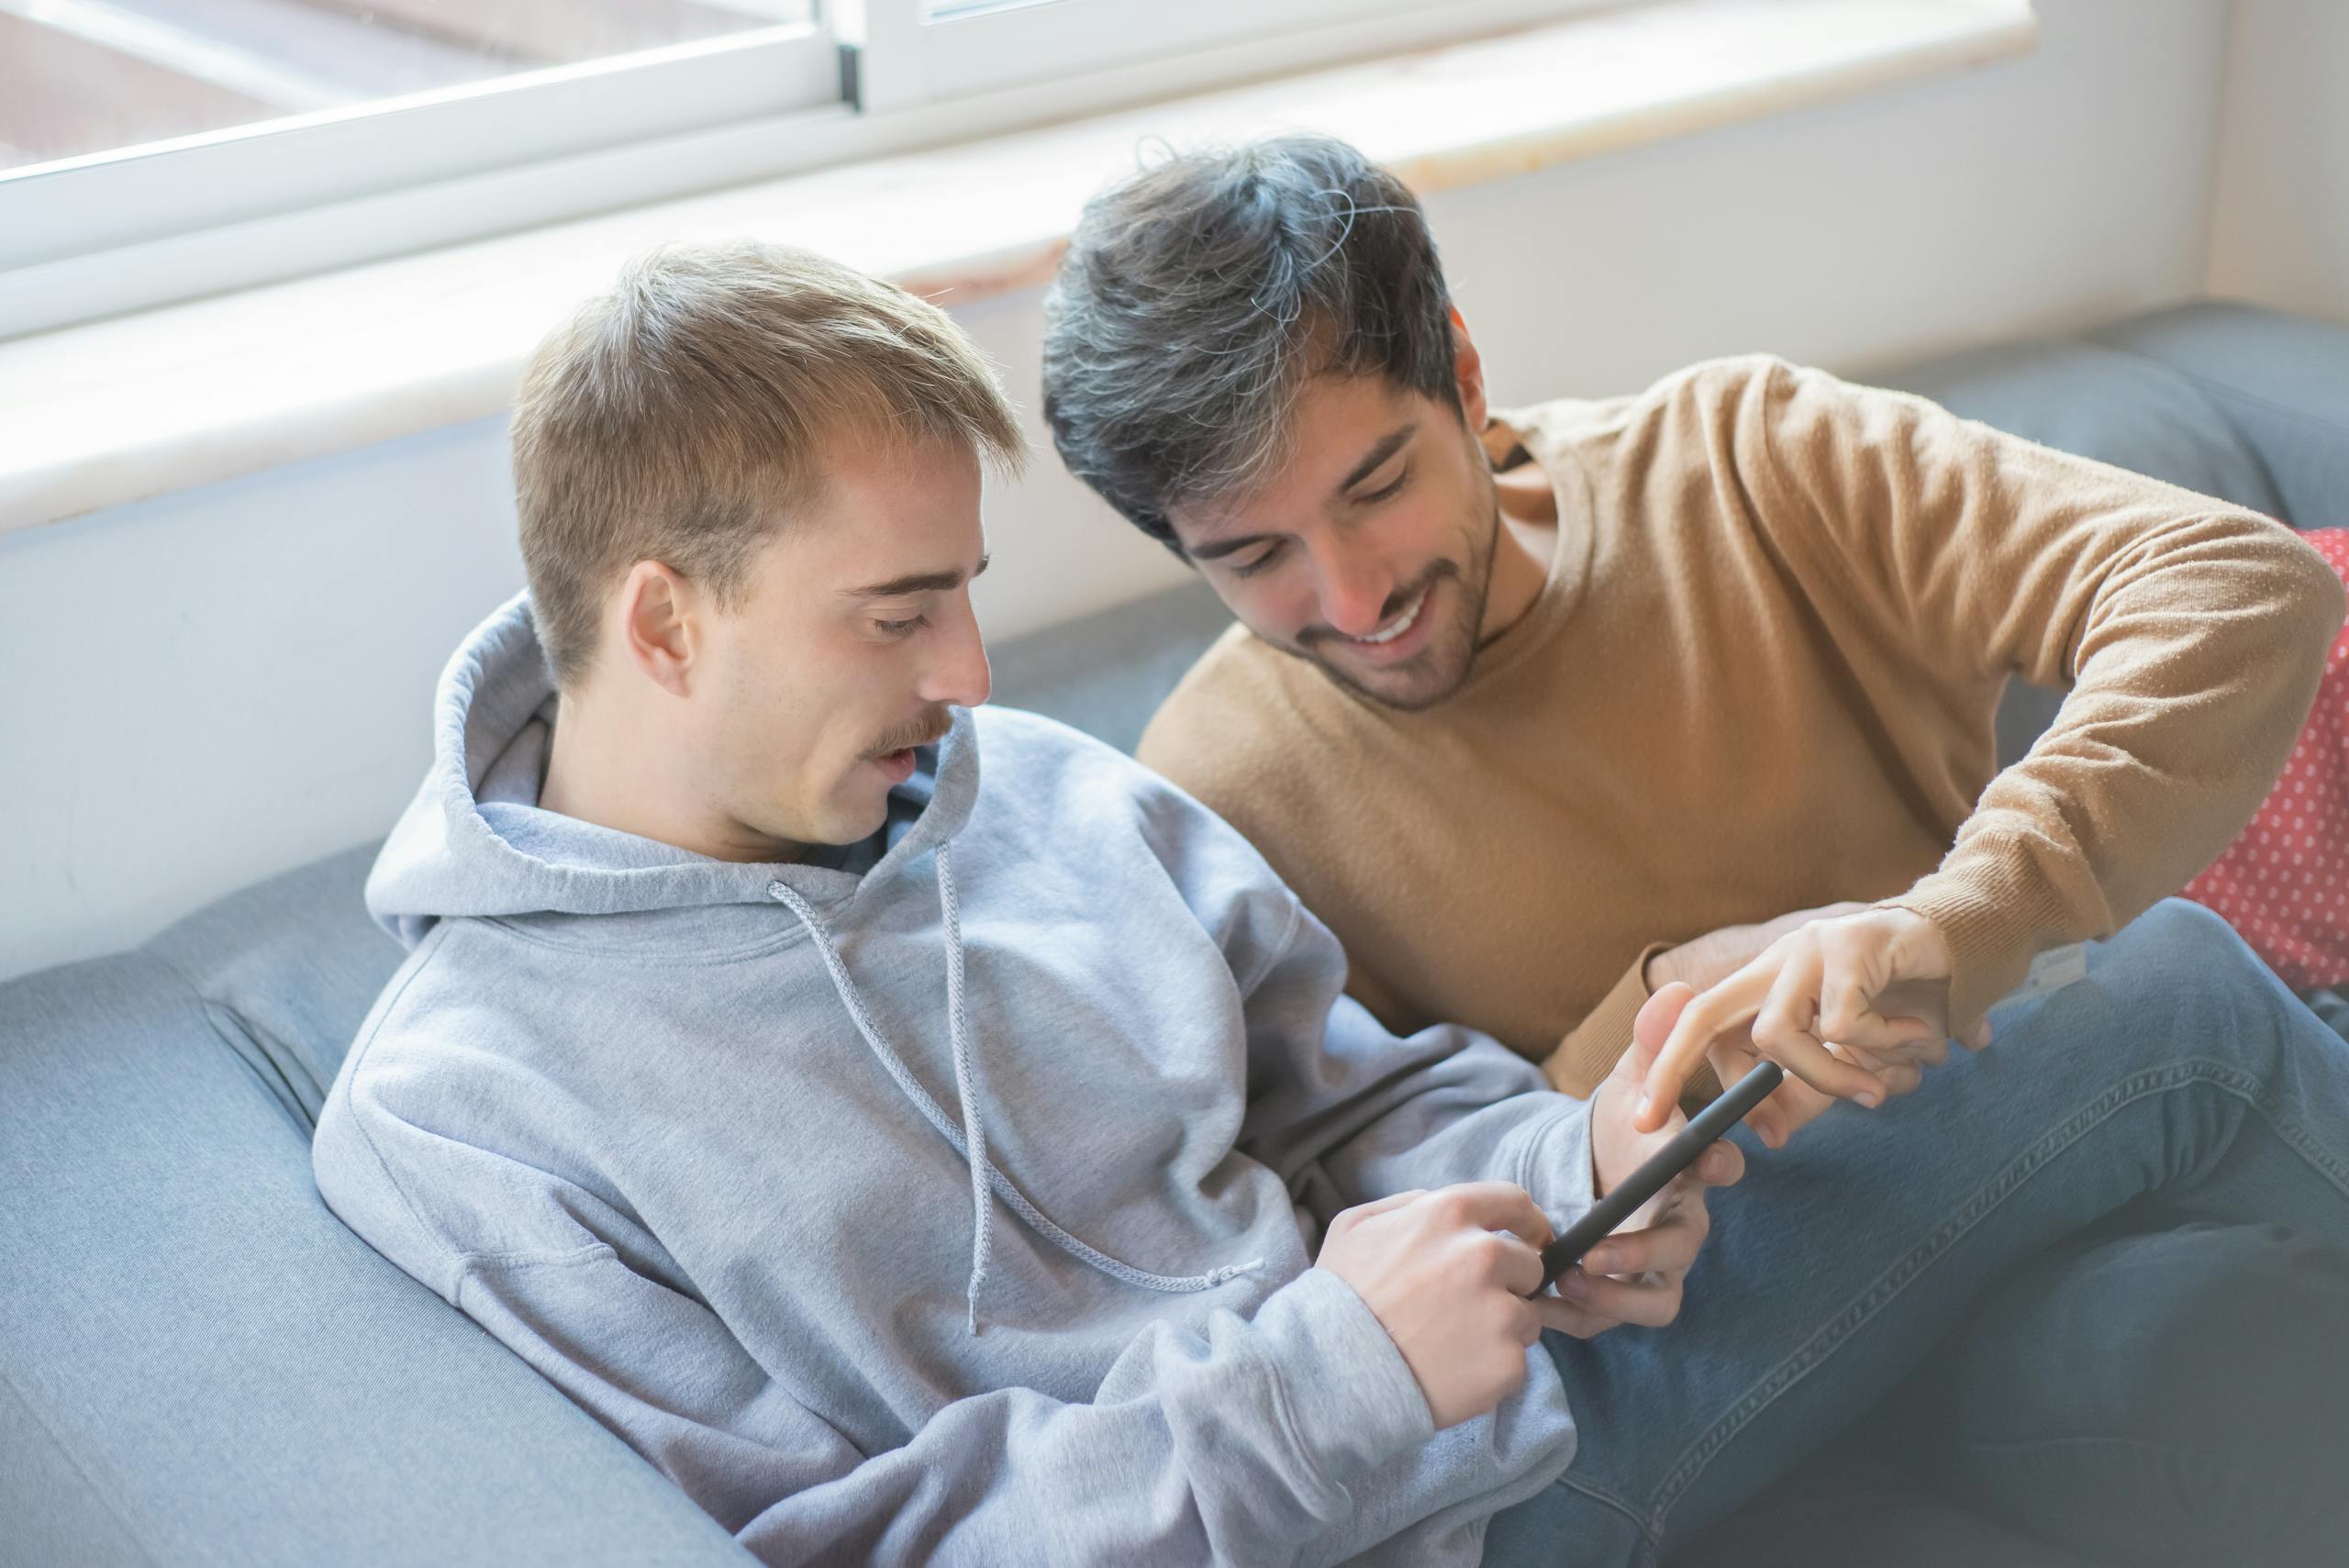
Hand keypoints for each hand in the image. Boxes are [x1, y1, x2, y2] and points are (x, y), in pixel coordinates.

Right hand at [1316, 1182, 1552, 1427]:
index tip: (1531, 1240)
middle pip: (1530, 1265)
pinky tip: (1453, 1371)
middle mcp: (1483, 1255)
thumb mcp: (1355, 1226)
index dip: (1528, 1223)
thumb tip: (1441, 1204)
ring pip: (1527, 1316)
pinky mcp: (1507, 1362)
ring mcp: (1500, 1311)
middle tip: (1468, 1306)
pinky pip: (1516, 1360)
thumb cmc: (1339, 1297)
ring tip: (1452, 1343)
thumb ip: (1408, 1204)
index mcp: (1449, 1214)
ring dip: (1501, 1328)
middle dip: (1509, 1283)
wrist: (1332, 1373)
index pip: (1516, 1203)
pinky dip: (1492, 1368)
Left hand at [1561, 990, 1747, 1337]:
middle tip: (1595, 1248)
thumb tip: (1675, 990)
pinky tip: (1540, 1301)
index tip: (1703, 1160)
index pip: (1722, 1170)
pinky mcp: (1621, 1295)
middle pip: (1684, 1247)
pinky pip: (1612, 1320)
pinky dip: (1578, 1316)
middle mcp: (1680, 1222)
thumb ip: (1652, 1041)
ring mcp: (1653, 1264)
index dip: (1719, 1166)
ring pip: (1659, 1299)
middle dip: (1644, 1251)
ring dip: (1616, 1296)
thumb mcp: (1630, 1080)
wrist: (1585, 1172)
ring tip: (1566, 1278)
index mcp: (1688, 1170)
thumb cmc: (1621, 1127)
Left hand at [1635, 905, 1991, 1135]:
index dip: (1669, 1069)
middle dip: (1674, 1069)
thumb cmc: (1915, 1000)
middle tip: (1664, 1125)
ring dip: (1831, 1076)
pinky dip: (1884, 1045)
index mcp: (1771, 982)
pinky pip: (1846, 1025)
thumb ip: (1813, 1090)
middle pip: (1704, 1013)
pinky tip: (1921, 1033)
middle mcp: (1779, 959)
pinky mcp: (1853, 942)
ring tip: (1885, 1082)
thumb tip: (1770, 1138)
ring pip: (1779, 1036)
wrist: (1979, 942)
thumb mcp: (1856, 1055)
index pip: (1699, 1021)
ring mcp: (1812, 946)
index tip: (1647, 1120)